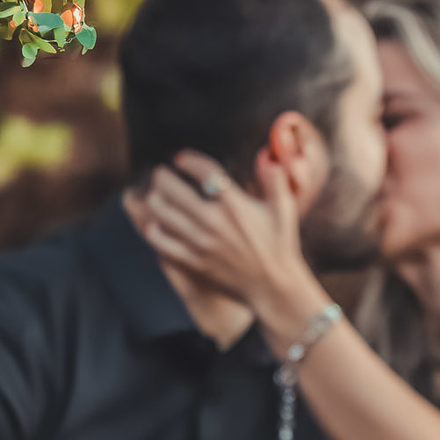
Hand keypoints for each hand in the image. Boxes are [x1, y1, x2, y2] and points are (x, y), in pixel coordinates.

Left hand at [141, 150, 313, 319]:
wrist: (272, 285)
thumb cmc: (279, 243)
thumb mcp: (285, 208)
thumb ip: (275, 178)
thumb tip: (265, 154)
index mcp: (236, 205)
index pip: (205, 172)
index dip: (189, 160)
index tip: (181, 158)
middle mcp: (215, 222)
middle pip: (174, 190)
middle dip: (162, 177)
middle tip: (160, 174)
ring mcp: (201, 243)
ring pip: (162, 214)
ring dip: (155, 199)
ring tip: (156, 195)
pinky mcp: (193, 261)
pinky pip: (161, 241)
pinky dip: (154, 229)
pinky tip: (158, 222)